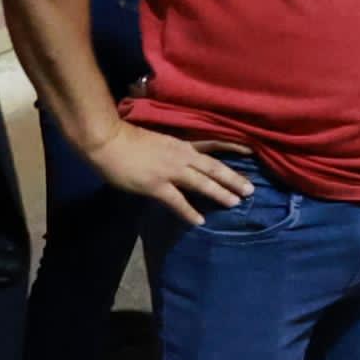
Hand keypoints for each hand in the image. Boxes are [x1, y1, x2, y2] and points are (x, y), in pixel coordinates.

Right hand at [89, 119, 255, 221]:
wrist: (108, 141)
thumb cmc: (128, 138)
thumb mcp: (159, 141)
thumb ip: (172, 152)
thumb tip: (183, 164)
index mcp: (181, 144)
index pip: (212, 148)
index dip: (232, 150)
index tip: (251, 153)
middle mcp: (181, 156)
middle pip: (213, 168)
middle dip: (233, 179)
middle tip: (250, 190)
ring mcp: (170, 171)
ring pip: (202, 183)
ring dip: (220, 194)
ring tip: (235, 203)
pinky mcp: (157, 185)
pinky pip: (177, 201)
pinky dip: (190, 212)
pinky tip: (200, 221)